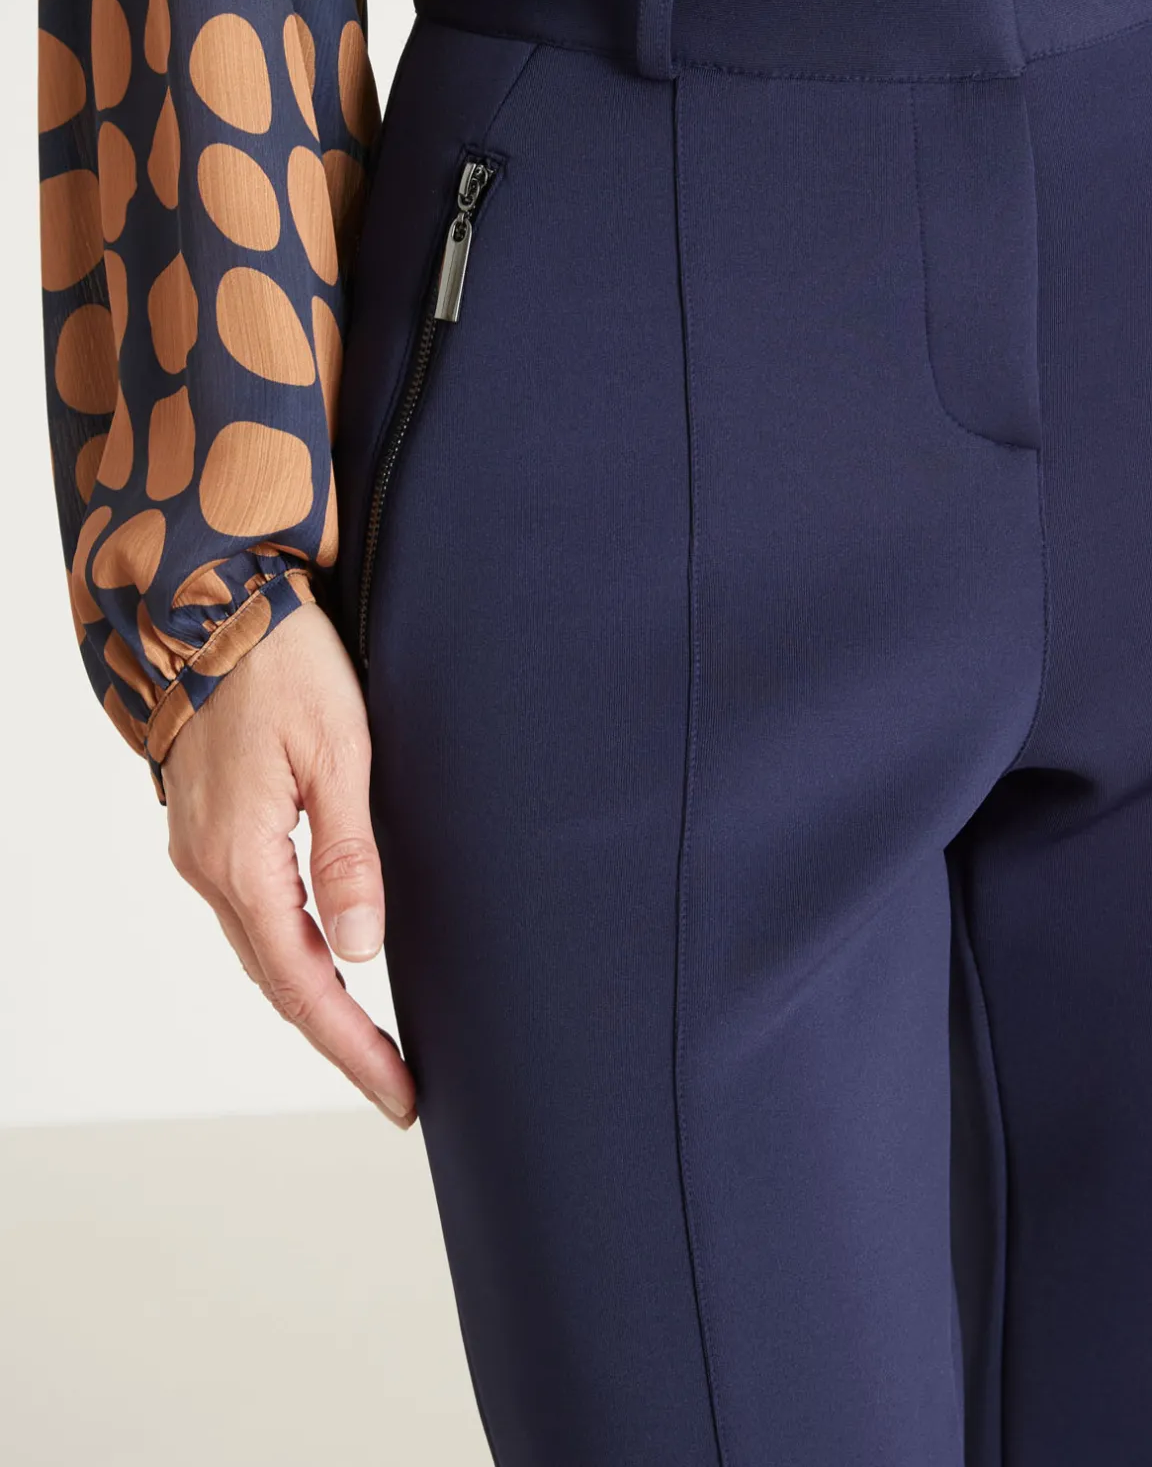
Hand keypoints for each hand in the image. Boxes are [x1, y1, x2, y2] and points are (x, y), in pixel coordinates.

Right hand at [161, 600, 415, 1128]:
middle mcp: (209, 867)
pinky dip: (292, 955)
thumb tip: (364, 949)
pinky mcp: (208, 830)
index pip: (303, 982)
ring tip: (371, 1044)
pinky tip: (327, 964)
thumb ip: (349, 855)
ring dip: (315, 1002)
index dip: (353, 1046)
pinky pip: (251, 916)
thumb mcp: (338, 753)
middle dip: (340, 1040)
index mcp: (241, 858)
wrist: (213, 606)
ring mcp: (200, 850)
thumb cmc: (284, 667)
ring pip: (261, 952)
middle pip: (278, 982)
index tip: (400, 1094)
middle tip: (398, 1087)